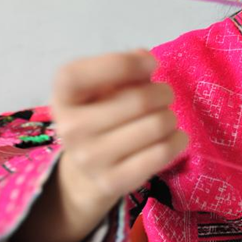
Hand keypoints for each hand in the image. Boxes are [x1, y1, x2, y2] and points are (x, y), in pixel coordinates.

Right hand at [8, 51, 187, 241]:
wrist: (88, 167)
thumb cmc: (102, 113)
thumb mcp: (104, 86)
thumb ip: (124, 68)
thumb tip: (145, 59)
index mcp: (63, 95)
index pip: (83, 73)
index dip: (127, 64)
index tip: (152, 64)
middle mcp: (70, 128)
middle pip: (139, 100)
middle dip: (163, 93)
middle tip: (164, 96)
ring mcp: (90, 158)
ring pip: (157, 125)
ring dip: (170, 117)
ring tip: (164, 118)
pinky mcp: (113, 181)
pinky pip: (162, 153)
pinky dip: (178, 140)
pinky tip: (174, 137)